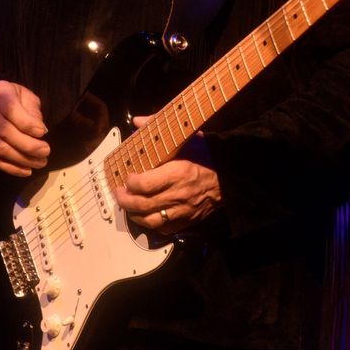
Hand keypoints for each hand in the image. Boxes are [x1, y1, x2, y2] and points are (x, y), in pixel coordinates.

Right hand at [0, 80, 48, 176]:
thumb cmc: (15, 98)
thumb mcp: (26, 97)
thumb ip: (32, 112)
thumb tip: (40, 132)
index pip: (10, 109)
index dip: (27, 123)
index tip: (43, 132)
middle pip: (5, 132)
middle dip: (28, 145)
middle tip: (46, 151)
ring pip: (0, 148)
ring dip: (22, 159)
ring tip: (40, 162)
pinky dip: (11, 168)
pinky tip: (27, 171)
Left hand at [114, 116, 221, 233]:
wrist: (230, 178)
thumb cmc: (207, 156)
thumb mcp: (187, 137)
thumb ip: (159, 127)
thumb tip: (137, 121)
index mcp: (178, 173)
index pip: (145, 184)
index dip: (131, 183)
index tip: (127, 177)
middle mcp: (178, 195)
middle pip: (142, 204)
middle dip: (125, 200)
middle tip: (119, 192)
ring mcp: (183, 211)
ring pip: (149, 220)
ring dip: (134, 214)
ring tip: (128, 205)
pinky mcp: (187, 221)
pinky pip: (164, 229)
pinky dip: (151, 224)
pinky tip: (146, 215)